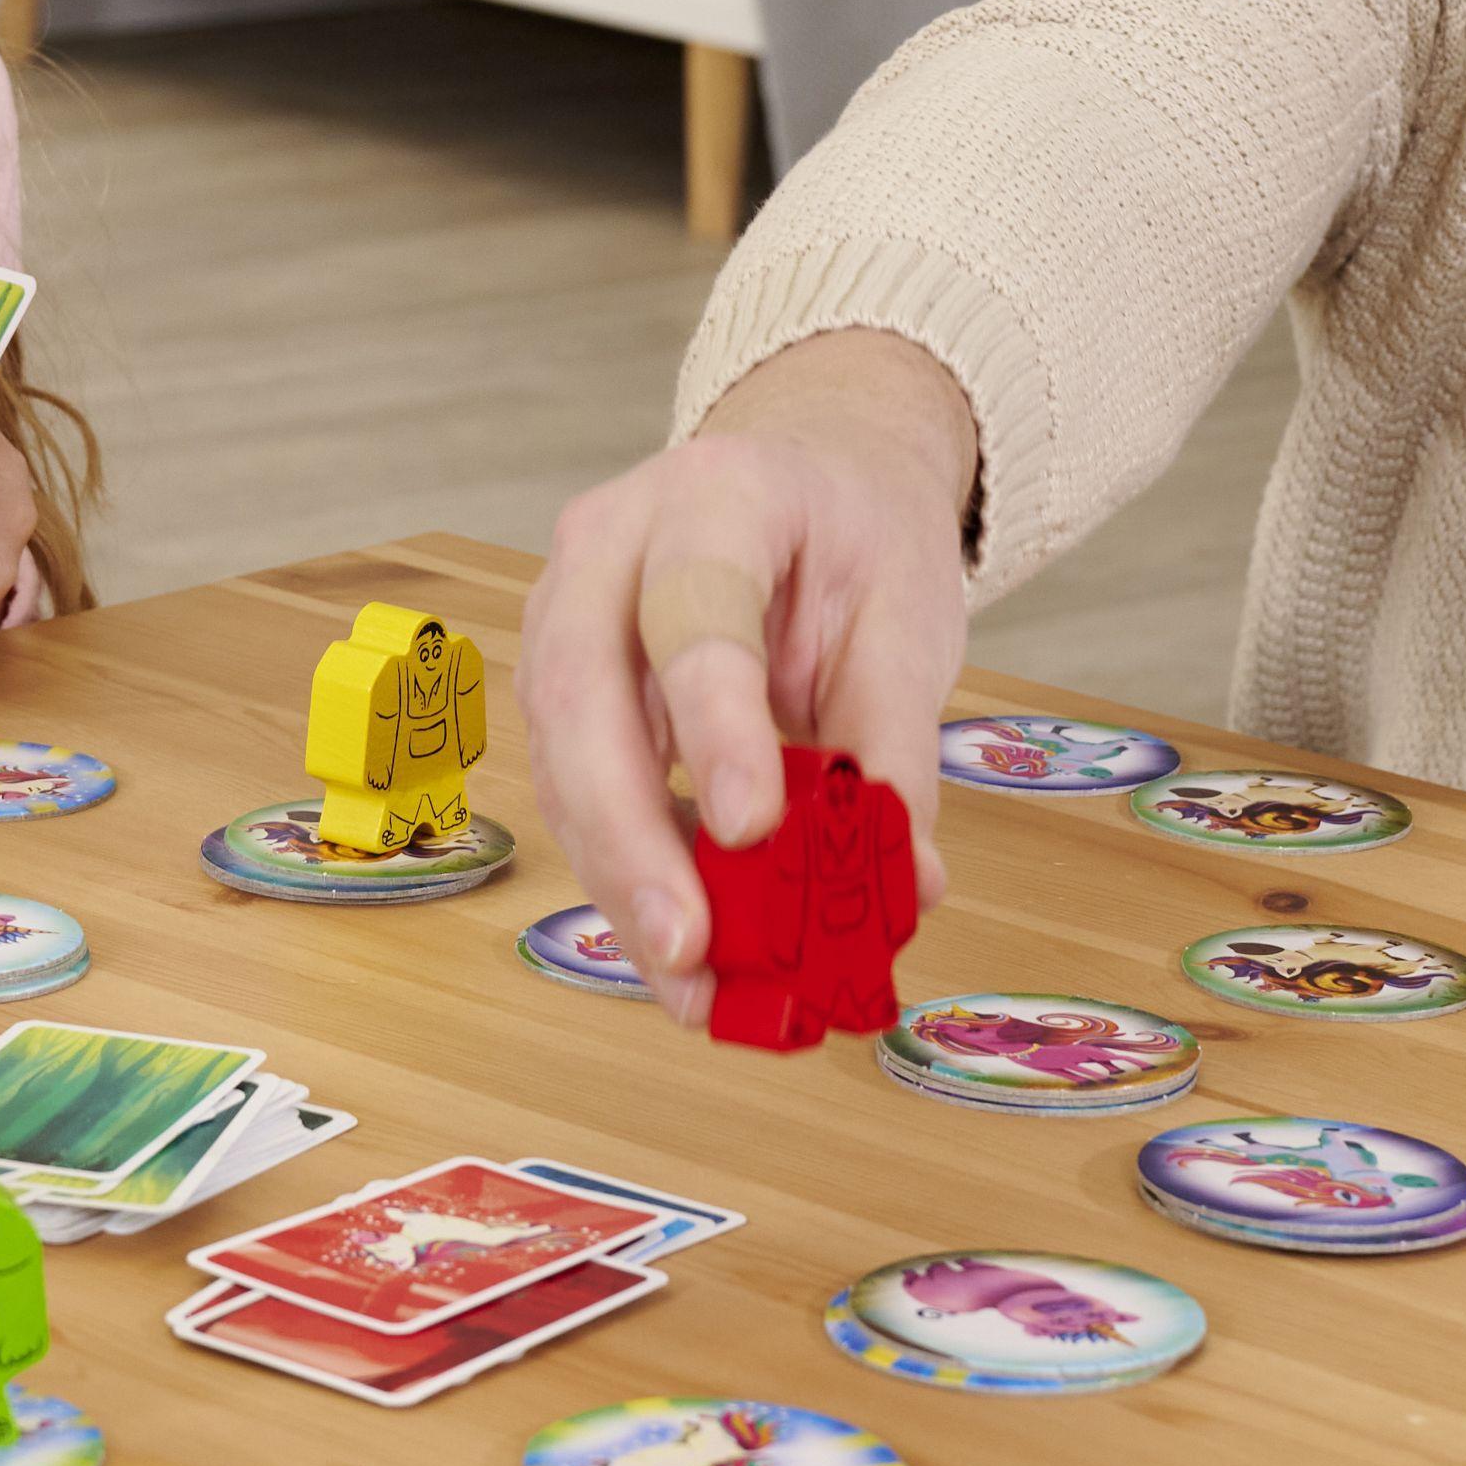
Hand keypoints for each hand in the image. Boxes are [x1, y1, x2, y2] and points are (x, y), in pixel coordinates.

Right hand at [528, 329, 974, 1025]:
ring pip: (560, 757)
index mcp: (718, 494)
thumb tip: (904, 884)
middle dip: (630, 835)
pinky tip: (680, 953)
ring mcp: (565, 610)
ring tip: (693, 983)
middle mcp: (610, 543)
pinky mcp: (559, 686)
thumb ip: (894, 748)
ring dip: (620, 879)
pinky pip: (573, 790)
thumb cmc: (856, 540)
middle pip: (584, 693)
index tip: (751, 830)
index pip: (696, 611)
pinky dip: (625, 876)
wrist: (809, 482)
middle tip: (690, 946)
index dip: (716, 726)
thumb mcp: (906, 619)